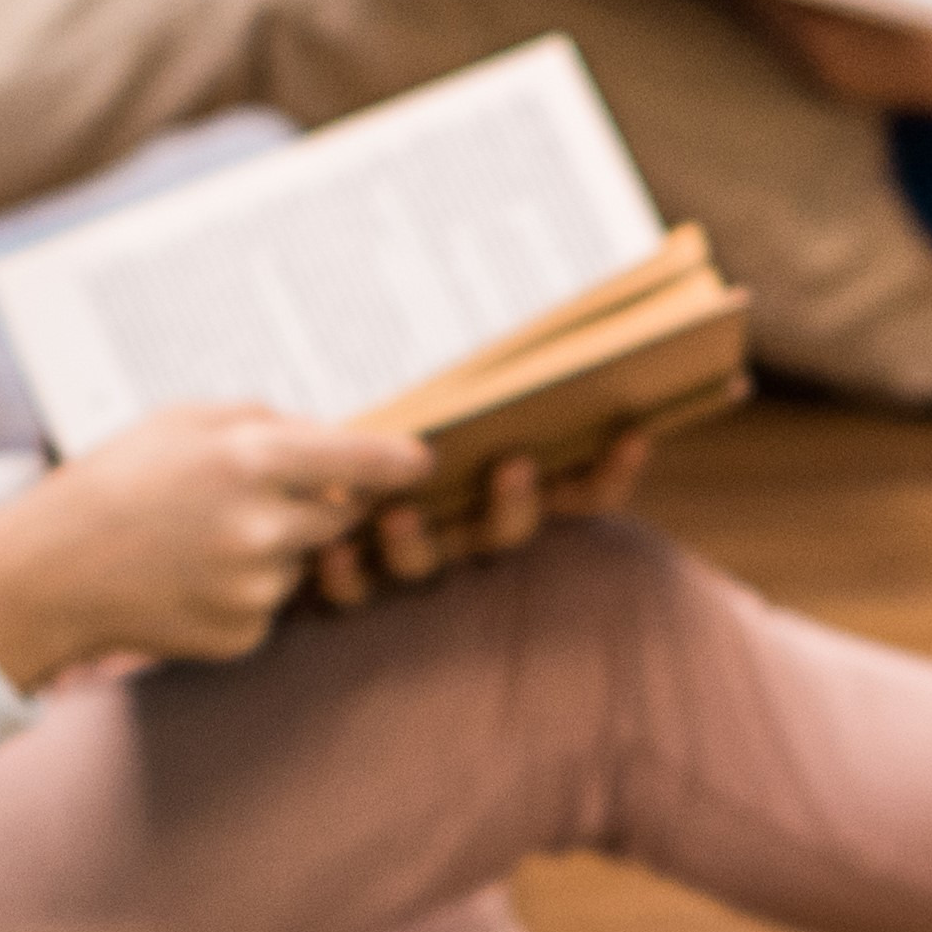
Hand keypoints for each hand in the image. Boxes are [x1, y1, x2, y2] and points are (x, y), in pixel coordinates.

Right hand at [0, 404, 428, 682]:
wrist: (45, 574)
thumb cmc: (116, 482)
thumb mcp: (182, 422)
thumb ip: (267, 422)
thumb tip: (337, 438)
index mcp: (250, 459)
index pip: (361, 462)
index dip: (398, 461)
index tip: (422, 461)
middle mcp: (262, 526)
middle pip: (343, 518)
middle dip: (318, 507)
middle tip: (251, 499)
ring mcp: (255, 587)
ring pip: (303, 564)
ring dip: (273, 552)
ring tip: (198, 541)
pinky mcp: (243, 632)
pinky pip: (272, 605)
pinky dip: (244, 592)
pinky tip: (188, 580)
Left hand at [303, 428, 654, 609]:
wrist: (299, 503)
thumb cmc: (379, 441)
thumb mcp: (430, 409)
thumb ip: (469, 395)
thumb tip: (526, 340)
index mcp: (500, 495)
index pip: (579, 496)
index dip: (611, 474)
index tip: (633, 434)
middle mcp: (463, 533)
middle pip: (506, 532)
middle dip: (515, 504)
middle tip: (513, 464)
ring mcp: (411, 559)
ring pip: (425, 566)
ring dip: (417, 544)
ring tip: (400, 514)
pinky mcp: (350, 580)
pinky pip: (352, 592)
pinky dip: (344, 575)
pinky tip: (333, 551)